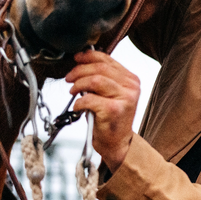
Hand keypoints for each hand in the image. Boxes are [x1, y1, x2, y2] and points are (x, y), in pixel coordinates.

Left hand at [65, 50, 139, 171]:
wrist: (117, 142)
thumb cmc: (110, 118)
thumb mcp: (110, 93)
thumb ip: (103, 77)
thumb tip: (82, 60)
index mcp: (131, 80)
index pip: (108, 60)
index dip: (88, 57)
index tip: (76, 59)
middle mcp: (131, 87)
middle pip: (100, 68)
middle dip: (79, 71)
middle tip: (69, 78)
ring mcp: (124, 98)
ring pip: (95, 80)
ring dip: (79, 85)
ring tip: (73, 91)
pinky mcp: (114, 110)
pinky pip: (90, 99)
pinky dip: (79, 102)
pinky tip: (79, 107)